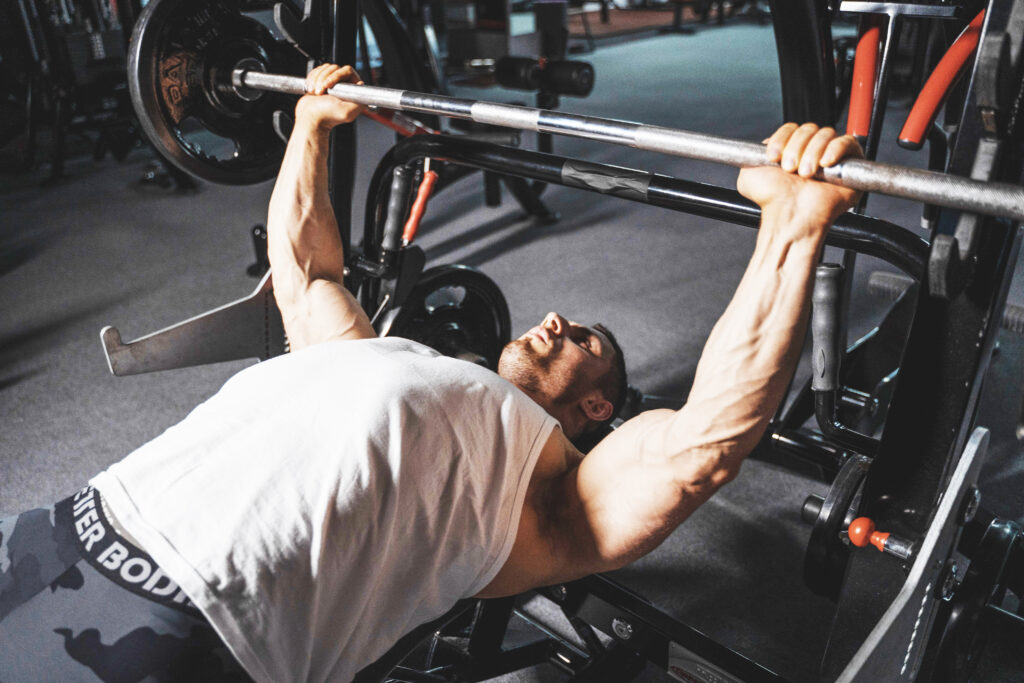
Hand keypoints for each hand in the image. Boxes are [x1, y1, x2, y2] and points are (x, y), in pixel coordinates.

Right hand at [294, 64, 365, 129]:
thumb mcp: (347, 112)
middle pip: (335, 68)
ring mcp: (333, 82)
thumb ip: (359, 102)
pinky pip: (318, 70)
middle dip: (324, 78)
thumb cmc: (326, 115)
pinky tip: (312, 90)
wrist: (310, 117)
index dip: (336, 76)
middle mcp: (343, 86)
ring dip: (317, 79)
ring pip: (325, 68)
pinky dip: (312, 78)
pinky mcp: (322, 80)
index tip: (328, 86)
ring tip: (315, 93)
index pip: (347, 71)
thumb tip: (361, 85)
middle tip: (320, 92)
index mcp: (352, 91)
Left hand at [737, 123, 862, 228]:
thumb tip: (761, 145)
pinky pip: (847, 142)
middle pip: (808, 129)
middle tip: (790, 169)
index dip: (782, 138)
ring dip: (812, 153)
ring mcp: (830, 157)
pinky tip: (825, 164)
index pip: (791, 128)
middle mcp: (810, 152)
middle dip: (796, 148)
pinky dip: (835, 149)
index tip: (774, 156)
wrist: (789, 216)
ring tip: (806, 174)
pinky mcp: (850, 164)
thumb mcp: (749, 176)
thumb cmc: (773, 202)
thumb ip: (751, 156)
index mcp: (791, 150)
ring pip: (825, 134)